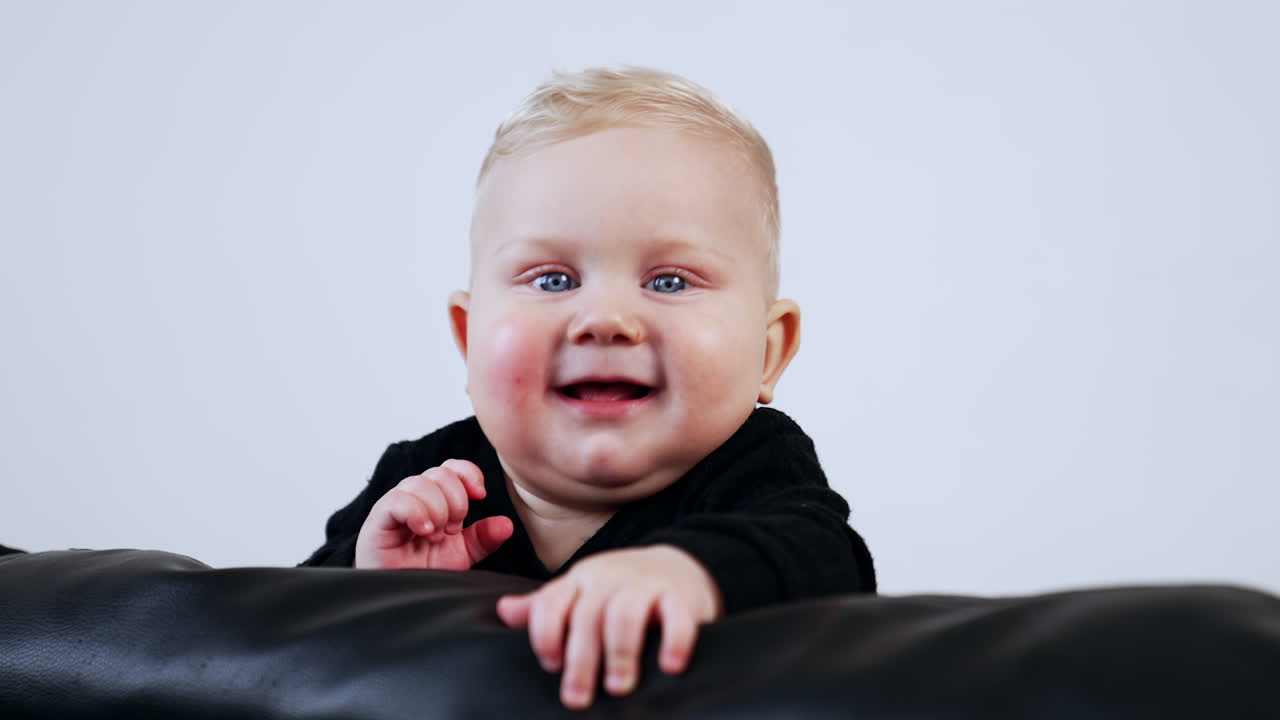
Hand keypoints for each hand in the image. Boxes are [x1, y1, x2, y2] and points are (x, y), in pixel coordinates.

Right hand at [354, 459, 512, 569]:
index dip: (469, 474)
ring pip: (421, 483)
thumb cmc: (422, 572)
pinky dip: (416, 512)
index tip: (481, 494)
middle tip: (452, 530)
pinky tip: (425, 530)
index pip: (452, 468)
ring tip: (436, 536)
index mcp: (436, 499)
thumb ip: (483, 539)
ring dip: (437, 510)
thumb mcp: (461, 555)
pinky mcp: (378, 519)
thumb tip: (507, 525)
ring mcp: (395, 506)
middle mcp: (415, 497)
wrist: (398, 597)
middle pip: (441, 472)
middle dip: (456, 501)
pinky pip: (397, 499)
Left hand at [495, 545, 722, 709]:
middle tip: (577, 698)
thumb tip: (503, 612)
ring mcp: (646, 584)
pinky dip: (675, 641)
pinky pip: (677, 616)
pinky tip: (669, 667)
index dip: (546, 633)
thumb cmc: (620, 589)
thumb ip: (544, 607)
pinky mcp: (680, 595)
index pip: (552, 602)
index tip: (550, 664)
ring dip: (620, 653)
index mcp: (580, 580)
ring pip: (626, 613)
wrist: (679, 565)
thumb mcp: (581, 593)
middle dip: (580, 659)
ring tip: (618, 687)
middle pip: (587, 616)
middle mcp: (609, 578)